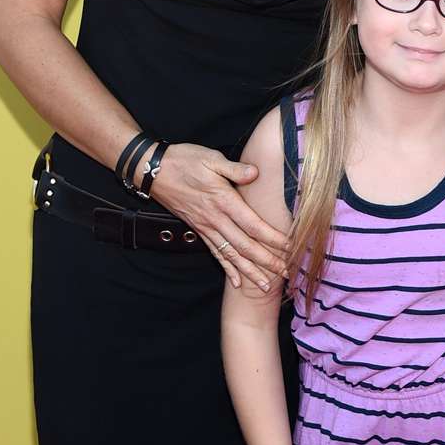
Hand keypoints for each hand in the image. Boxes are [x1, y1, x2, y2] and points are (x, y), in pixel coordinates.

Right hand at [142, 142, 288, 289]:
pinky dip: (228, 269)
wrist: (153, 171)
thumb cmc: (185, 160)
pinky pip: (216, 253)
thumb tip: (255, 172)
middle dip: (267, 261)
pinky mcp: (199, 230)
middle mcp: (216, 219)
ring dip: (250, 271)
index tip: (290, 247)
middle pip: (245, 246)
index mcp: (223, 201)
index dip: (273, 238)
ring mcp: (206, 227)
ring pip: (232, 255)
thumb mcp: (211, 158)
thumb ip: (234, 168)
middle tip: (286, 273)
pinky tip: (238, 282)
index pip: (253, 225)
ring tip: (266, 286)